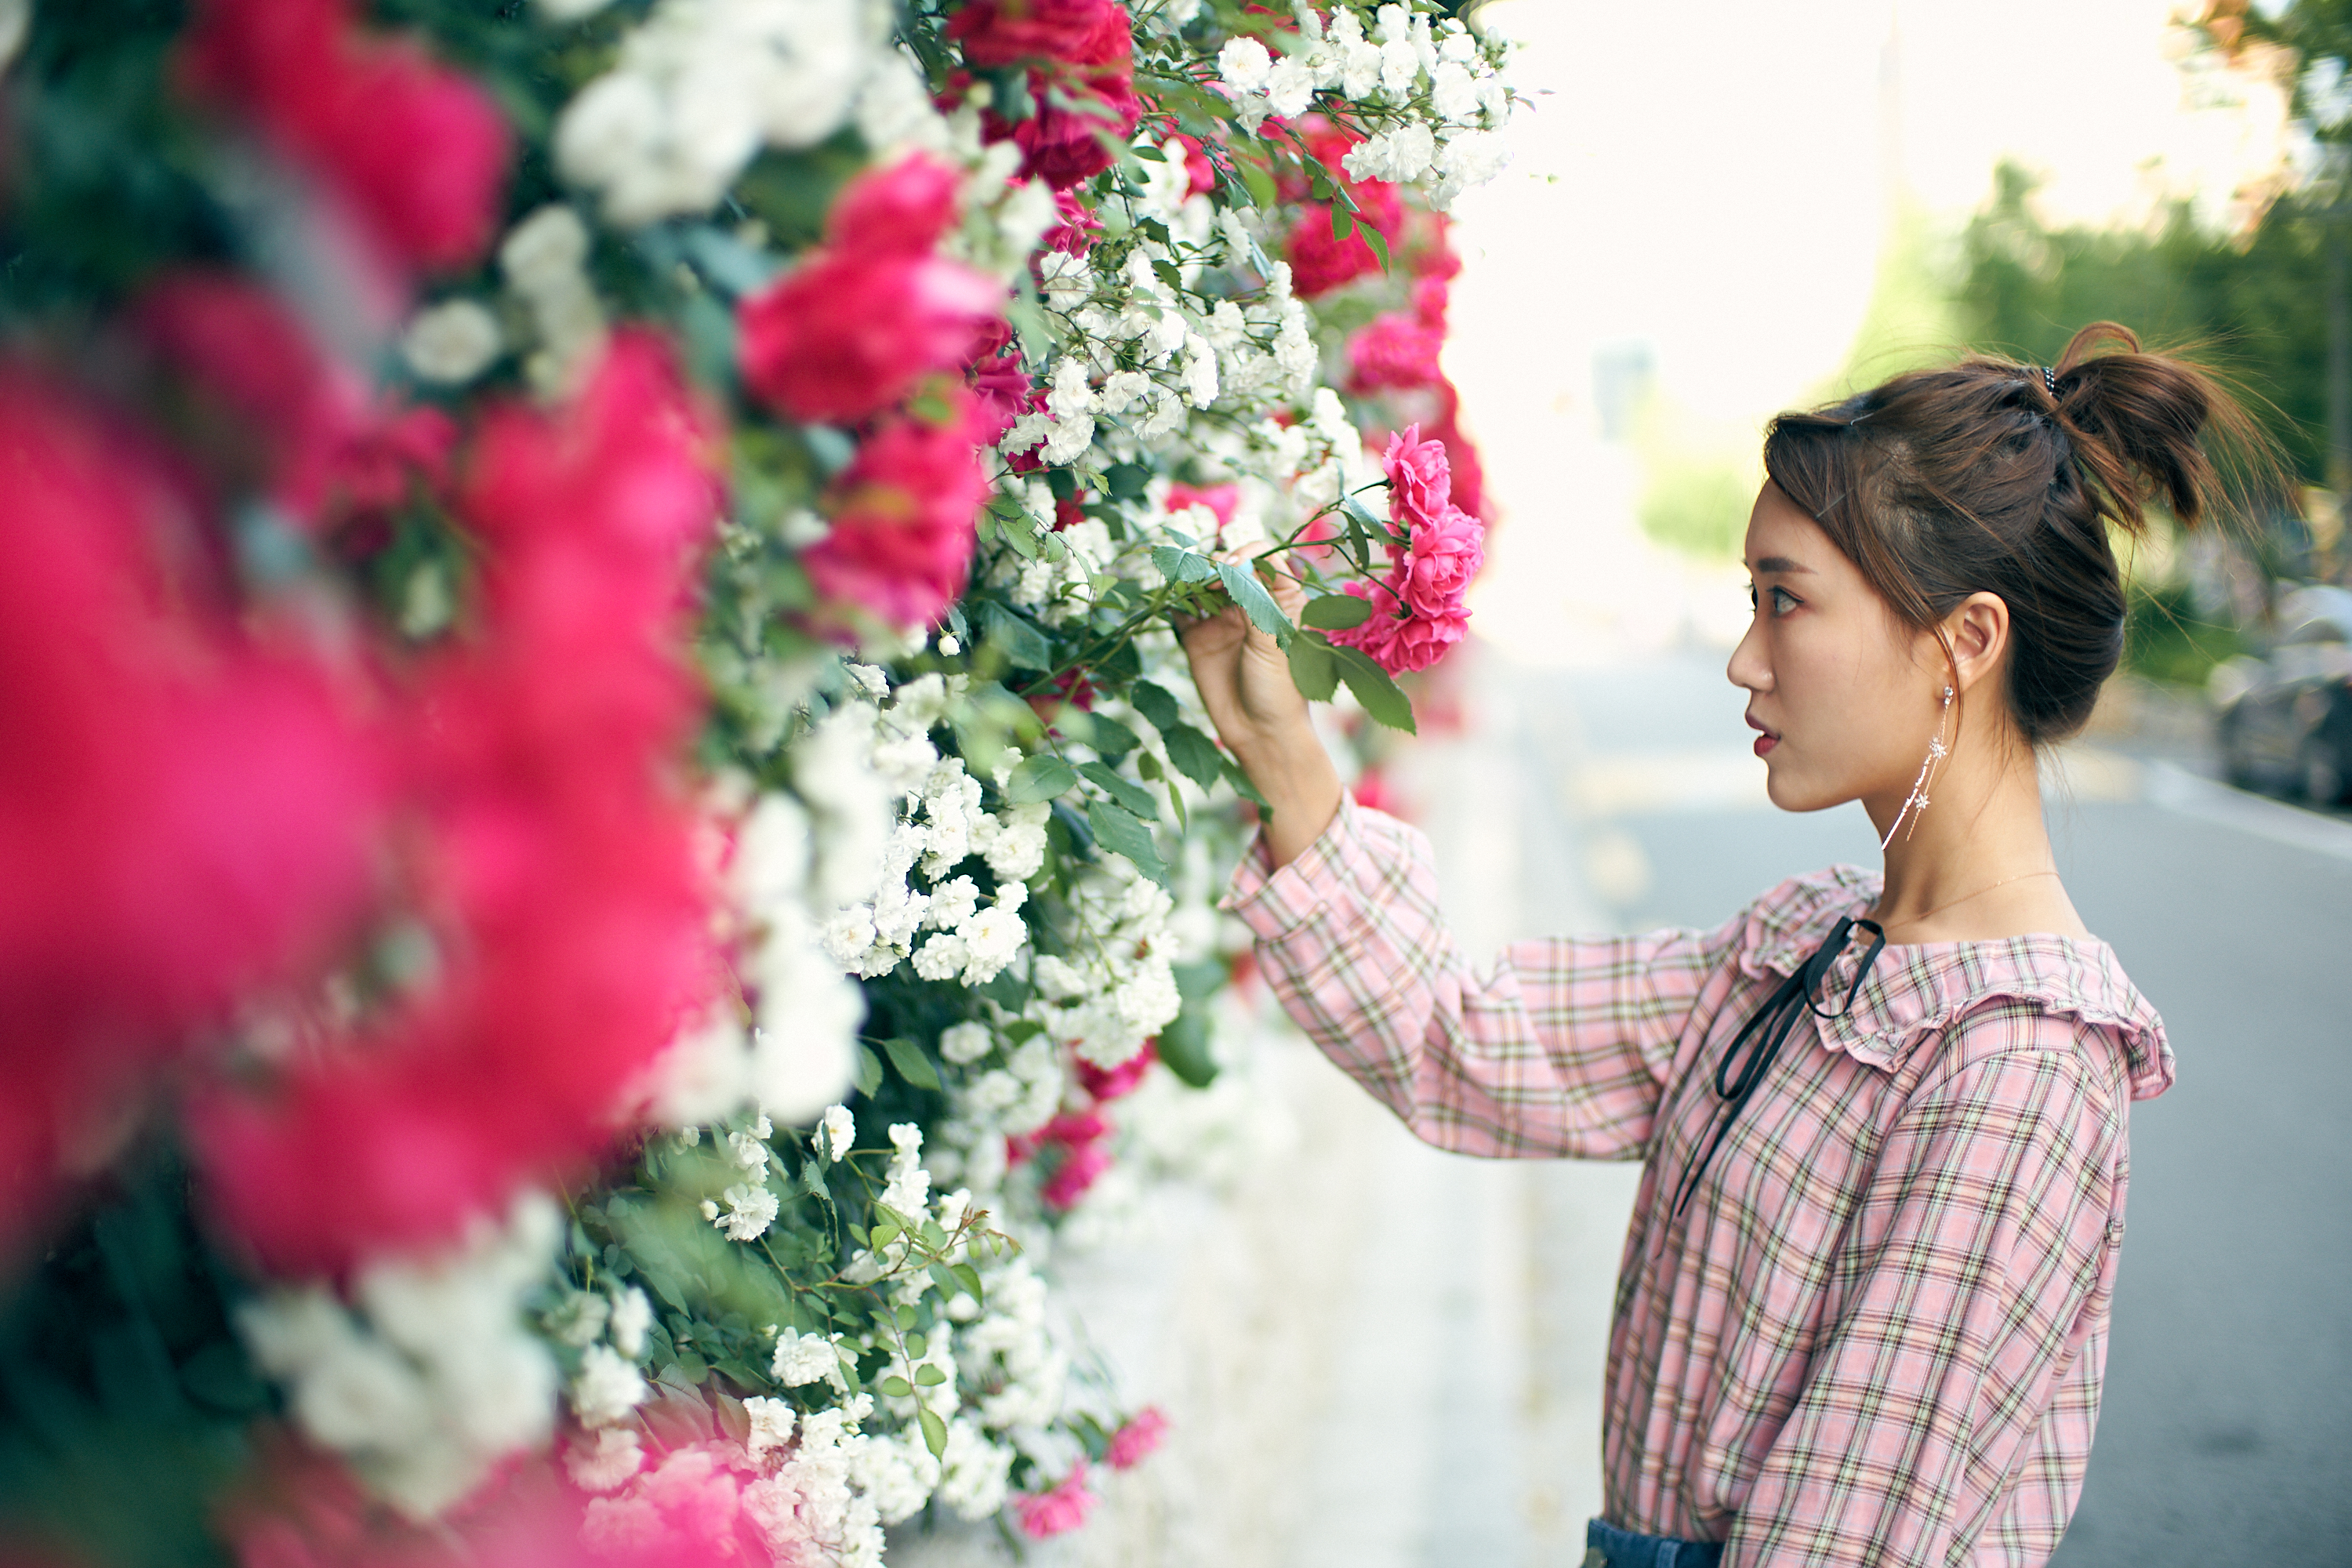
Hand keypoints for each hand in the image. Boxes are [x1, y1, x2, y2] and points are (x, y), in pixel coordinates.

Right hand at [1177, 565, 1342, 865]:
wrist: (1259, 735)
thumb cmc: (1280, 690)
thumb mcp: (1273, 643)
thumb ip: (1257, 602)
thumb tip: (1239, 562)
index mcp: (1279, 602)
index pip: (1264, 560)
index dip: (1248, 552)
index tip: (1232, 562)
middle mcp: (1250, 605)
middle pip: (1229, 566)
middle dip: (1216, 562)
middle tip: (1207, 574)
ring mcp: (1221, 620)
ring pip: (1202, 584)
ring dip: (1192, 576)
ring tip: (1184, 579)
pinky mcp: (1197, 637)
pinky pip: (1181, 610)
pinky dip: (1172, 600)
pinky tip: (1169, 597)